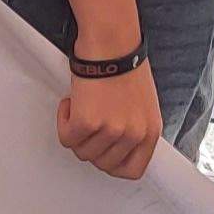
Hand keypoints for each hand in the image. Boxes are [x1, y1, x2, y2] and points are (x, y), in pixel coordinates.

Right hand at [57, 63, 164, 180]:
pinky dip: (64, 121)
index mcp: (150, 132)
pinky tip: (72, 102)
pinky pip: (67, 138)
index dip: (113, 164)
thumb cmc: (124, 64)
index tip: (104, 153)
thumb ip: (134, 128)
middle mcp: (133, 134)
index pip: (133, 171)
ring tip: (82, 106)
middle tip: (88, 124)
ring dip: (77, 132)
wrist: (111, 42)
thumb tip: (118, 146)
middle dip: (91, 146)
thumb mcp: (143, 105)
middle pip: (103, 164)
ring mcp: (111, 130)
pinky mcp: (87, 122)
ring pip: (82, 152)